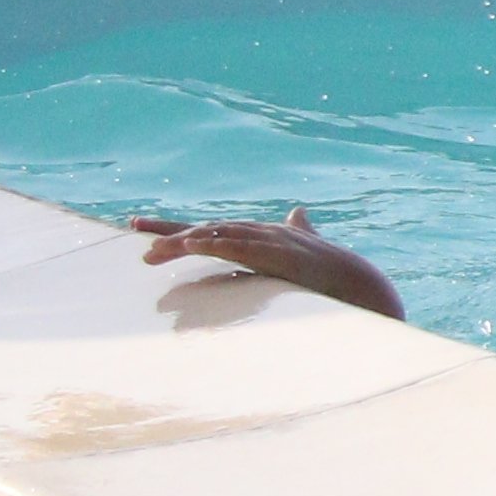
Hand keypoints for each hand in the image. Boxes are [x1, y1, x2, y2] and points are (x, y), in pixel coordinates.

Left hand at [128, 209, 401, 320]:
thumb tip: (299, 211)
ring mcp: (270, 241)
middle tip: (135, 229)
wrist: (360, 284)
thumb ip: (300, 231)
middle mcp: (262, 233)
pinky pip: (240, 246)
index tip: (142, 227)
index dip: (178, 229)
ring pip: (218, 234)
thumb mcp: (306, 251)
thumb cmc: (332, 273)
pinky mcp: (278, 254)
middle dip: (169, 230)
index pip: (213, 229)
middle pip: (207, 228)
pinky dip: (215, 242)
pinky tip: (192, 243)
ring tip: (152, 251)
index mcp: (261, 236)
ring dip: (184, 241)